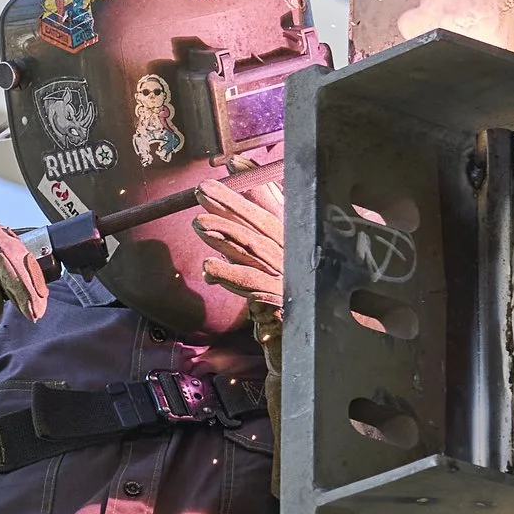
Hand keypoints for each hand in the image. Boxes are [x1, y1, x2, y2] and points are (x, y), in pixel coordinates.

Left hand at [192, 177, 283, 346]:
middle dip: (231, 204)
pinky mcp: (282, 304)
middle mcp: (295, 255)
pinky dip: (231, 275)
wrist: (314, 351)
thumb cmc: (290, 308)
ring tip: (199, 224)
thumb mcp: (268, 269)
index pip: (275, 206)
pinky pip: (253, 286)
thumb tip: (228, 207)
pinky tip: (208, 268)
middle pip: (261, 224)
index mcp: (295, 243)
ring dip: (227, 236)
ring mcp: (289, 278)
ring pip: (256, 250)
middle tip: (202, 190)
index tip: (235, 162)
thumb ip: (252, 239)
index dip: (255, 182)